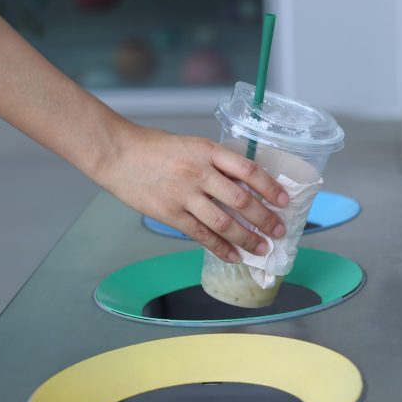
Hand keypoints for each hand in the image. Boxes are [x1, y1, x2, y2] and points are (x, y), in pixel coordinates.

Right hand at [97, 123, 288, 262]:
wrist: (118, 154)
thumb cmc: (155, 148)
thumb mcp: (192, 145)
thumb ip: (217, 163)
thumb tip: (246, 185)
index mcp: (208, 151)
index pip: (248, 170)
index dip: (270, 187)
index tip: (284, 200)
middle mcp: (199, 172)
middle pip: (241, 200)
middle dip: (264, 219)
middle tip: (279, 230)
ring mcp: (184, 195)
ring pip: (224, 222)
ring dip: (247, 238)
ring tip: (262, 248)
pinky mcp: (170, 214)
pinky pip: (201, 235)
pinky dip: (221, 248)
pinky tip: (234, 256)